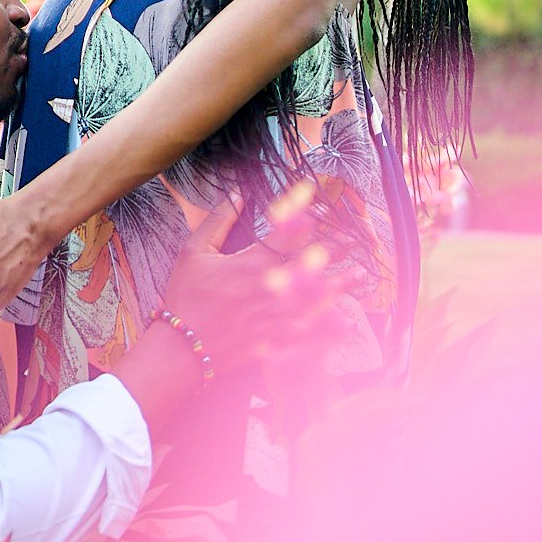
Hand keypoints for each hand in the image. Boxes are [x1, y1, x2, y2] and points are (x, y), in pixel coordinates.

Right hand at [159, 199, 352, 380]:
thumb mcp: (193, 251)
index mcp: (252, 263)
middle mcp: (271, 289)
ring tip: (359, 275)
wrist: (181, 348)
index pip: (287, 231)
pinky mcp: (276, 342)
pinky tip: (347, 321)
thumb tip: (238, 193)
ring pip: (317, 298)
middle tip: (352, 238)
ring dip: (340, 285)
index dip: (306, 213)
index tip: (319, 201)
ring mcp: (276, 317)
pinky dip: (330, 328)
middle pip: (312, 265)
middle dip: (334, 249)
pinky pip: (310, 334)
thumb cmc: (185, 296)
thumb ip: (217, 220)